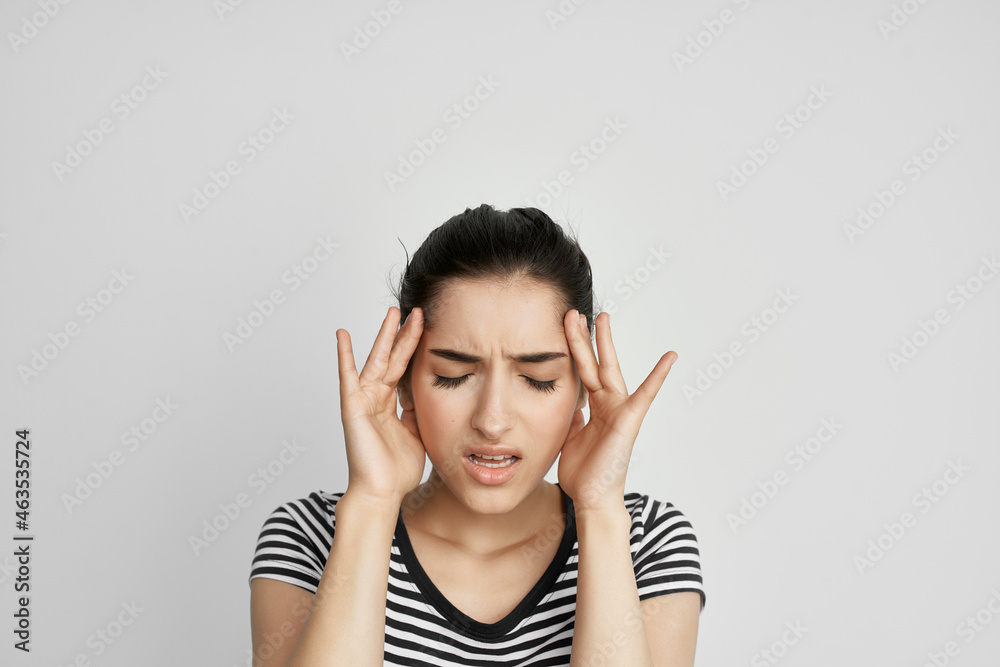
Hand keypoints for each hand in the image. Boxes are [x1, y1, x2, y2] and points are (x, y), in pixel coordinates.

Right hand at [335, 306, 426, 506]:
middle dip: (406, 336)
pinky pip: (348, 376)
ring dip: (386, 336)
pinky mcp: (353, 406)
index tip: (429, 329)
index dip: (416, 350)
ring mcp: (364, 401)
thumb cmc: (397, 472)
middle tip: (418, 312)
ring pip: (378, 360)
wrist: (382, 492)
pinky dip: (344, 354)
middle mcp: (377, 399)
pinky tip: (342, 334)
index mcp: (391, 406)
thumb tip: (426, 392)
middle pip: (394, 359)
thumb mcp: (418, 433)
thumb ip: (418, 411)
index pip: (405, 370)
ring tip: (394, 312)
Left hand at [557, 310, 677, 512]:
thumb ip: (572, 416)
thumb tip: (570, 404)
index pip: (582, 372)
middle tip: (574, 312)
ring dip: (604, 343)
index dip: (573, 350)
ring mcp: (619, 410)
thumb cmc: (585, 472)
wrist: (593, 499)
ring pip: (608, 369)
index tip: (564, 327)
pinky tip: (669, 357)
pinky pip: (645, 395)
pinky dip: (658, 376)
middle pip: (593, 363)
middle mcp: (607, 405)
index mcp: (594, 408)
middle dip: (582, 338)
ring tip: (602, 316)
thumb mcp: (570, 436)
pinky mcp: (628, 420)